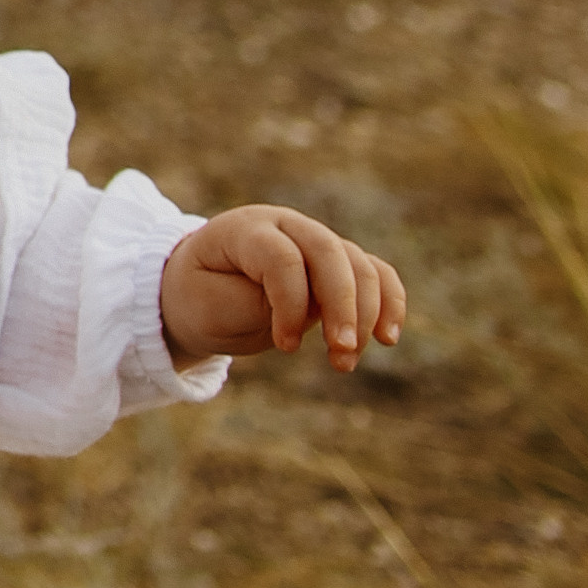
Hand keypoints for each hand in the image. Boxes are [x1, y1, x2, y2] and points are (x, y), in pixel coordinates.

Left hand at [159, 206, 404, 373]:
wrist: (199, 292)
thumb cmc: (199, 299)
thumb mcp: (210, 307)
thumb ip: (256, 304)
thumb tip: (311, 312)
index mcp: (247, 229)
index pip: (282, 258)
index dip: (290, 304)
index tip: (285, 348)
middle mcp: (287, 226)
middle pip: (329, 253)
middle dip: (342, 306)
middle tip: (341, 353)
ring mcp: (315, 241)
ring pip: (359, 265)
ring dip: (364, 315)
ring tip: (347, 361)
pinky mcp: (336, 264)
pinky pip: (375, 274)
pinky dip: (388, 302)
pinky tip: (388, 337)